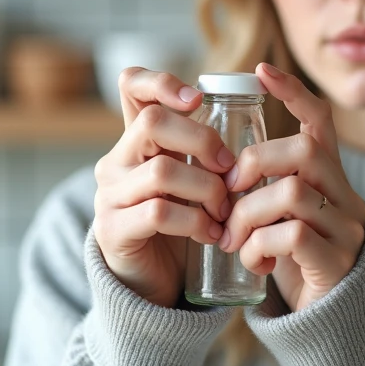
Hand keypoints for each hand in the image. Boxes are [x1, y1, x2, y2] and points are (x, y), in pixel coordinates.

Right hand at [93, 68, 235, 308]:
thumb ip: (207, 150)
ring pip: (162, 171)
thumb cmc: (182, 224)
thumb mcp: (194, 178)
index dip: (162, 81)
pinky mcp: (113, 230)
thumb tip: (255, 112)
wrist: (154, 283)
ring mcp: (109, 195)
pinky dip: (195, 222)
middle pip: (153, 122)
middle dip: (202, 140)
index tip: (198, 99)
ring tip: (225, 210)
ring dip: (206, 189)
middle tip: (228, 167)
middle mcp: (116, 161)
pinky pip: (159, 212)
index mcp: (137, 140)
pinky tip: (212, 233)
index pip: (132, 86)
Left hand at [218, 62, 364, 311]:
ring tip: (231, 238)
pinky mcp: (336, 262)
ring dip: (248, 214)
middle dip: (256, 164)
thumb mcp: (278, 220)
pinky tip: (252, 263)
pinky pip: (292, 235)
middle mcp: (346, 198)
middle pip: (305, 151)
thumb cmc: (294, 266)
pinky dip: (259, 245)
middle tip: (227, 193)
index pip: (321, 121)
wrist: (328, 327)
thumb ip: (263, 192)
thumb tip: (217, 163)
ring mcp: (346, 229)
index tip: (260, 71)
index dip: (292, 93)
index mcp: (331, 180)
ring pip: (293, 193)